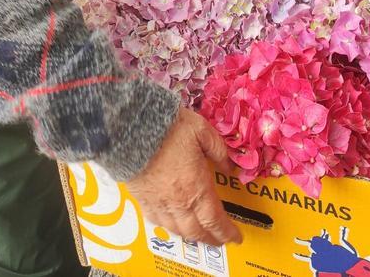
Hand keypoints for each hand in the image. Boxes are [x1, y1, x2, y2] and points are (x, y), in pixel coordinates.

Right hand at [125, 108, 242, 246]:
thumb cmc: (171, 129)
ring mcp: (159, 204)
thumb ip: (219, 151)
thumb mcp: (203, 132)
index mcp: (197, 189)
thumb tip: (229, 167)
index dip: (227, 232)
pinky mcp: (142, 200)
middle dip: (211, 239)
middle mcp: (178, 202)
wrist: (133, 130)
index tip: (236, 237)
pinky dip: (169, 227)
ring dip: (191, 236)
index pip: (215, 221)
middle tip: (220, 239)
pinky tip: (172, 224)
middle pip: (196, 231)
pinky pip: (157, 221)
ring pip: (177, 230)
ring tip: (200, 235)